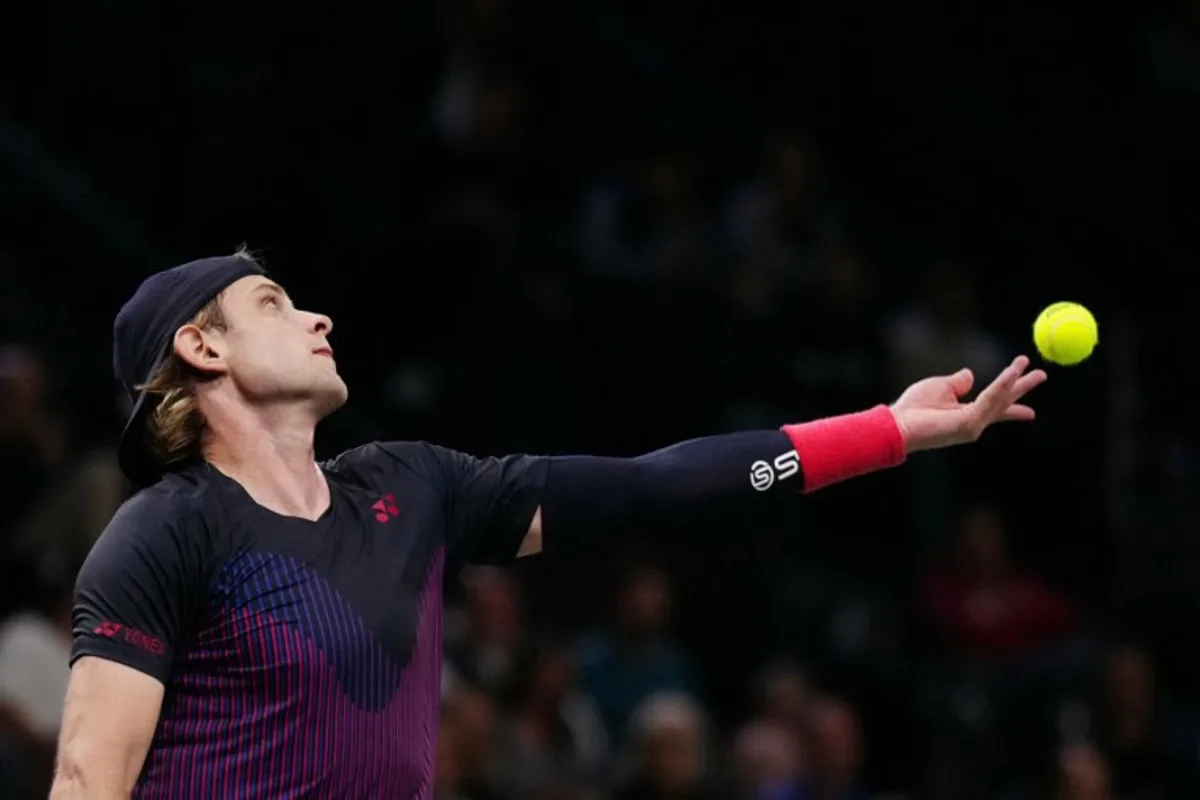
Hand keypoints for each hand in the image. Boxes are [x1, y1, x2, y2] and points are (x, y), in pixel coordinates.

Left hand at [890, 355, 1047, 452]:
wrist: (899, 424)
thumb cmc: (914, 407)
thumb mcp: (940, 387)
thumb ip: (958, 382)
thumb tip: (970, 375)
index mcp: (967, 414)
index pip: (995, 405)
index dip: (1012, 397)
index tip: (1028, 392)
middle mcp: (974, 422)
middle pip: (1004, 402)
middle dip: (1023, 387)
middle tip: (1043, 374)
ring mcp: (973, 425)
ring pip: (999, 398)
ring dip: (1014, 380)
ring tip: (1024, 362)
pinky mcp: (969, 424)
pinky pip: (990, 400)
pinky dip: (1001, 386)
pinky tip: (1010, 373)